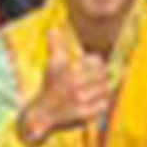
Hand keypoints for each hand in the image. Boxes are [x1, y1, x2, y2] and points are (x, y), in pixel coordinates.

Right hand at [18, 28, 112, 146]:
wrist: (41, 115)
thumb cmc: (49, 87)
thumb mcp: (52, 65)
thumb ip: (55, 46)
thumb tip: (53, 29)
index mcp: (69, 74)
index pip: (96, 62)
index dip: (96, 61)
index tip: (92, 64)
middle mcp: (76, 89)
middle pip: (103, 75)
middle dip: (102, 73)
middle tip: (97, 75)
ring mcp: (81, 104)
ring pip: (105, 90)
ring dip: (103, 87)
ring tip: (97, 87)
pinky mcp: (84, 117)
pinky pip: (103, 106)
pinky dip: (102, 102)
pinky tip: (95, 100)